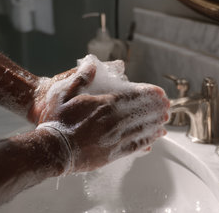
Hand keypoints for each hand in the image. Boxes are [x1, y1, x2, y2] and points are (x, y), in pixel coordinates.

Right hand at [28, 59, 168, 172]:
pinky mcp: (112, 154)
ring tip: (165, 120)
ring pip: (142, 130)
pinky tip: (154, 139)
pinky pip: (135, 147)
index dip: (149, 94)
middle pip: (141, 113)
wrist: (51, 150)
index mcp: (104, 105)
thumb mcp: (62, 93)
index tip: (160, 93)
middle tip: (167, 105)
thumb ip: (80, 78)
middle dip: (156, 108)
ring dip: (155, 124)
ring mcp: (114, 139)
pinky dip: (147, 141)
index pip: (133, 97)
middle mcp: (113, 122)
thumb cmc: (55, 121)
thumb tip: (91, 64)